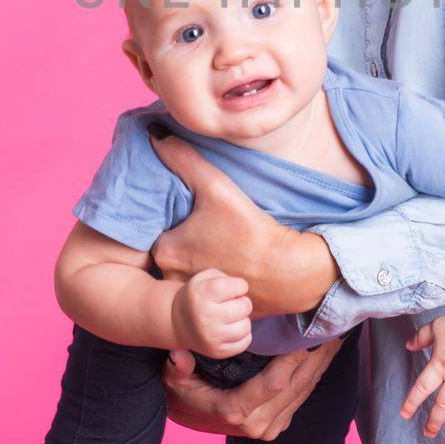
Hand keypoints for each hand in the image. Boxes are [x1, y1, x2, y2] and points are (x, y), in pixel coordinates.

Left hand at [148, 130, 337, 315]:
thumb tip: (153, 133)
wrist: (290, 272)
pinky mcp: (216, 310)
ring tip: (222, 243)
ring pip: (189, 270)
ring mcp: (195, 298)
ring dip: (200, 259)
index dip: (173, 216)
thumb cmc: (250, 230)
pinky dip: (216, 276)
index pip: (157, 228)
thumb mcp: (215, 186)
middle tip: (208, 225)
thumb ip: (183, 159)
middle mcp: (172, 279)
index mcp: (165, 251)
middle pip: (172, 250)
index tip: (190, 210)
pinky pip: (207, 289)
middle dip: (186, 238)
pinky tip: (233, 263)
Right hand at [161, 337, 343, 439]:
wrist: (190, 416)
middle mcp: (257, 424)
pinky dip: (315, 375)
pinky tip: (325, 354)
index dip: (294, 359)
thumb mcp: (176, 378)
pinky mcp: (278, 425)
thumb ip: (178, 367)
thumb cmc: (185, 391)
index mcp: (236, 411)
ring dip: (321, 364)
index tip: (307, 335)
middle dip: (315, 357)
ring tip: (335, 337)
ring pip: (304, 392)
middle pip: (297, 386)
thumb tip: (179, 354)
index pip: (274, 383)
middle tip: (331, 329)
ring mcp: (270, 428)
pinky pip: (302, 398)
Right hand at [170, 269, 252, 357]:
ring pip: (246, 326)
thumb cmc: (197, 296)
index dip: (240, 286)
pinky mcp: (218, 352)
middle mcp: (206, 317)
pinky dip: (242, 335)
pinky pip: (245, 342)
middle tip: (231, 303)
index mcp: (202, 294)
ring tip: (231, 317)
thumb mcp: (204, 278)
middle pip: (245, 307)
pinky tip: (230, 329)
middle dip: (242, 302)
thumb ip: (224, 278)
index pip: (237, 287)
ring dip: (242, 319)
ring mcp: (212, 337)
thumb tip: (242, 291)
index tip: (233, 288)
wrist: (177, 322)